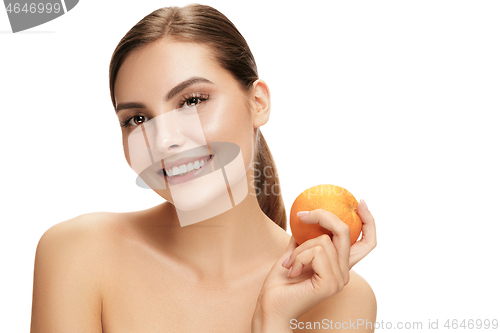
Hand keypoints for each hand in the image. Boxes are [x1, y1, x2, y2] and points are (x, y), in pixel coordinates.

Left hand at [251, 201, 375, 331]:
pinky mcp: (331, 282)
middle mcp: (344, 272)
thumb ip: (303, 238)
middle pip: (347, 231)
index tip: (359, 202)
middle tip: (303, 215)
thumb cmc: (280, 284)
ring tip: (289, 264)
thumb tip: (304, 216)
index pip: (366, 243)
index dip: (369, 221)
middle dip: (324, 216)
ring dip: (299, 248)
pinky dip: (298, 256)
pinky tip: (291, 271)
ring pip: (324, 241)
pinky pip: (317, 251)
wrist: (271, 307)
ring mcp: (340, 278)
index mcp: (339, 266)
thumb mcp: (293, 253)